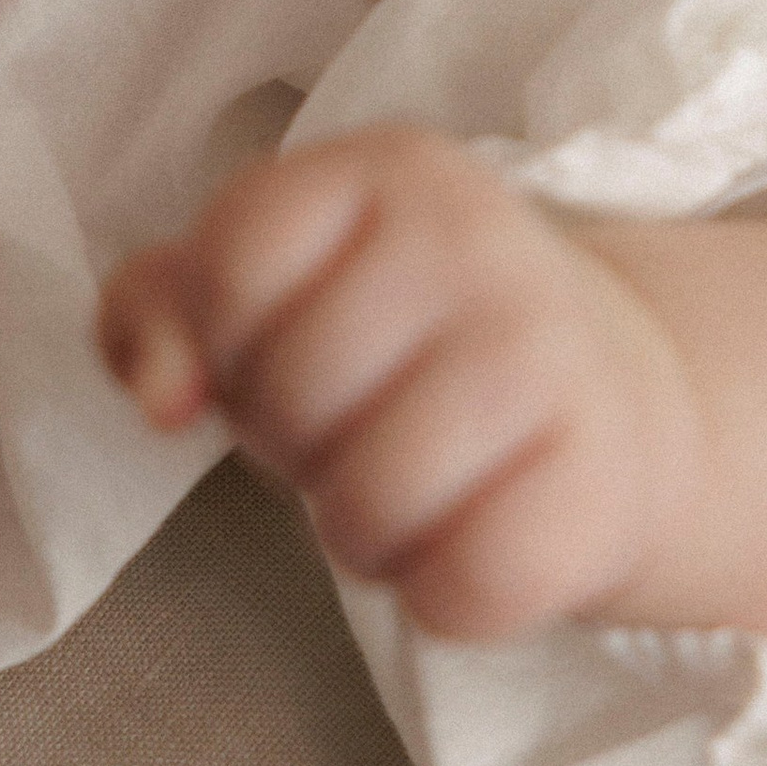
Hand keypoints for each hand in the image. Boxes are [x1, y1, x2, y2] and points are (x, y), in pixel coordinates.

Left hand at [97, 127, 702, 643]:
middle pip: (288, 397)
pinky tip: (472, 538)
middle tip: (359, 423)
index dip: (229, 339)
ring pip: (363, 510)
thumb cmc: (400, 339)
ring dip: (362, 532)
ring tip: (408, 483)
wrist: (608, 392)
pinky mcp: (601, 481)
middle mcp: (476, 240)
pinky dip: (443, 597)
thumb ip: (160, 308)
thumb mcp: (274, 283)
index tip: (284, 342)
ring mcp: (548, 356)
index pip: (231, 265)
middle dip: (296, 444)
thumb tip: (158, 400)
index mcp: (386, 168)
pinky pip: (460, 590)